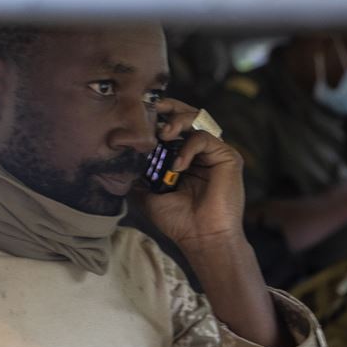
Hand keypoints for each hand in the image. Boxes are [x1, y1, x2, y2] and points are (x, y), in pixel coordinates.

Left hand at [133, 99, 245, 250]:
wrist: (201, 239)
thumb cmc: (178, 221)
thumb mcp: (148, 195)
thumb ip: (138, 176)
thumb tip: (118, 161)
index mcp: (184, 158)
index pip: (172, 127)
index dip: (157, 119)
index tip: (139, 118)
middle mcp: (200, 152)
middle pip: (187, 115)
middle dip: (169, 107)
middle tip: (152, 107)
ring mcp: (215, 153)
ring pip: (198, 119)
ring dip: (177, 121)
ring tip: (162, 134)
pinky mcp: (228, 157)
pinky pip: (205, 137)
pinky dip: (188, 147)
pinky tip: (178, 165)